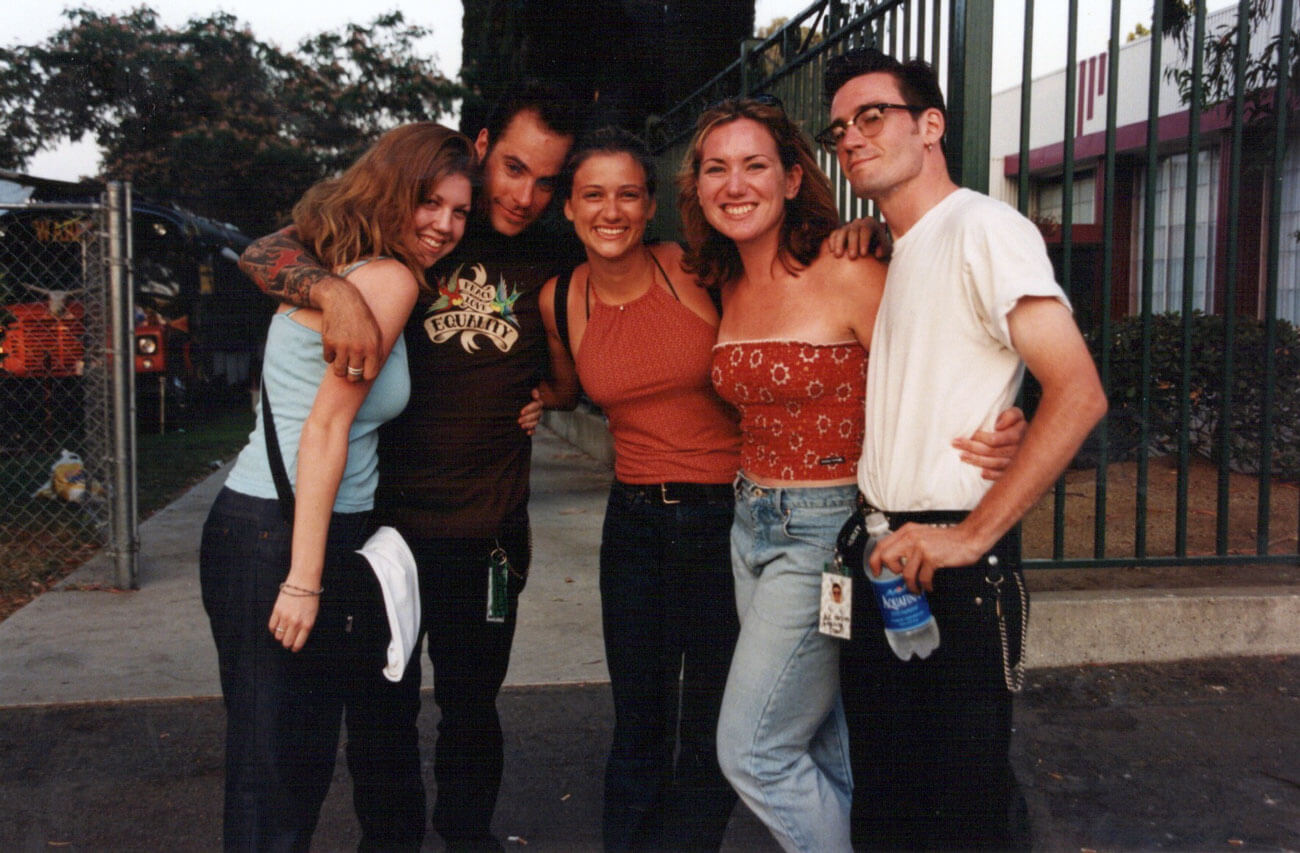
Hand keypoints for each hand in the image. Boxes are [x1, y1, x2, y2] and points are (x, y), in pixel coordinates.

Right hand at [268, 587, 319, 651]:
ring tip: (283, 631)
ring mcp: (285, 617)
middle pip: (286, 642)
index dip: (295, 648)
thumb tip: (297, 638)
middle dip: (287, 643)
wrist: (304, 581)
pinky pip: (271, 626)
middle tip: (287, 640)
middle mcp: (296, 622)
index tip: (293, 648)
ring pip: (278, 636)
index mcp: (307, 624)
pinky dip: (273, 629)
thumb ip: (305, 626)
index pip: (298, 644)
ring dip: (280, 635)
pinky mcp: (277, 610)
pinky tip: (277, 626)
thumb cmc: (311, 597)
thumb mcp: (313, 614)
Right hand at [317, 278, 382, 380]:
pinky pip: (328, 359)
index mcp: (372, 347)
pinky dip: (330, 356)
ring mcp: (342, 346)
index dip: (366, 375)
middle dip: (352, 375)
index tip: (363, 370)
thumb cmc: (362, 317)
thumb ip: (376, 351)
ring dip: (340, 368)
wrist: (342, 299)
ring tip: (342, 361)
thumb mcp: (376, 332)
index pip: (370, 374)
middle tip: (351, 368)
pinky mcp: (328, 342)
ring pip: (338, 371)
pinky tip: (334, 348)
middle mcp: (357, 348)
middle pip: (353, 376)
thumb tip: (372, 371)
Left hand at [518, 388, 543, 434]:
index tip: (521, 412)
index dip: (529, 409)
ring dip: (529, 425)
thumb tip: (536, 396)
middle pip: (536, 416)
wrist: (521, 403)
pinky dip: (532, 432)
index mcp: (538, 403)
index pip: (535, 406)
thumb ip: (533, 392)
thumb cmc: (525, 397)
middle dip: (527, 418)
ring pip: (535, 423)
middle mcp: (538, 411)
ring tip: (522, 426)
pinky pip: (534, 429)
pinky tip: (527, 433)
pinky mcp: (533, 425)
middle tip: (519, 420)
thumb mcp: (528, 393)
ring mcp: (536, 419)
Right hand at [825, 216, 891, 259]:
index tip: (863, 254)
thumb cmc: (880, 251)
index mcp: (871, 223)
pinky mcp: (839, 232)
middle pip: (854, 230)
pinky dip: (832, 242)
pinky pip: (834, 234)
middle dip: (852, 244)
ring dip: (839, 243)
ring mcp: (847, 227)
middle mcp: (858, 223)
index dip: (864, 241)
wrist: (870, 252)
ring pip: (842, 231)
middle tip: (852, 257)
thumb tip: (878, 253)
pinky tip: (832, 252)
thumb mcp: (887, 250)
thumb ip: (885, 250)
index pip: (866, 229)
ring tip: (838, 255)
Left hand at [867, 523, 986, 592]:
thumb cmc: (947, 539)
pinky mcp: (932, 558)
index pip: (881, 545)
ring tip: (917, 588)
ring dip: (911, 585)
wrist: (968, 538)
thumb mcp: (922, 534)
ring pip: (905, 573)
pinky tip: (929, 586)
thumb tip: (894, 560)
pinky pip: (922, 578)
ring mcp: (921, 547)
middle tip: (899, 578)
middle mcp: (911, 537)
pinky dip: (925, 585)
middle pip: (886, 557)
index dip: (874, 561)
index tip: (876, 571)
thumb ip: (908, 543)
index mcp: (907, 531)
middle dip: (891, 572)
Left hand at [953, 406, 1026, 479]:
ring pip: (995, 464)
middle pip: (991, 451)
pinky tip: (981, 473)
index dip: (979, 437)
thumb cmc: (1015, 425)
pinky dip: (992, 475)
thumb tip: (998, 426)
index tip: (966, 434)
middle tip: (955, 443)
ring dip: (977, 460)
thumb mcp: (1015, 414)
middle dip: (971, 447)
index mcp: (1018, 435)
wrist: (1029, 440)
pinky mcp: (1014, 472)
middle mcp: (1018, 450)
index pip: (995, 439)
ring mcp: (1017, 462)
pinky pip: (1002, 475)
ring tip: (961, 456)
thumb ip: (1009, 416)